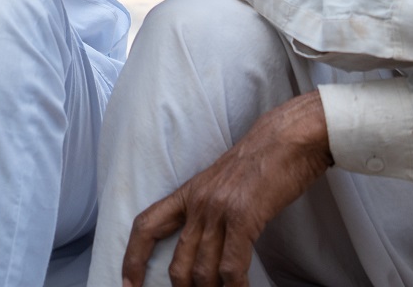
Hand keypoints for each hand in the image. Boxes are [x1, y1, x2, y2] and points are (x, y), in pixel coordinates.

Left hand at [122, 92, 332, 286]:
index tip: (127, 283)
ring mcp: (219, 211)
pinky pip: (232, 267)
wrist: (286, 140)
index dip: (132, 257)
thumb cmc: (261, 163)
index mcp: (188, 193)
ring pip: (203, 270)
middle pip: (177, 261)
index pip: (146, 226)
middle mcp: (198, 203)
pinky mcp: (243, 218)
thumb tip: (208, 246)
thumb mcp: (222, 184)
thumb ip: (209, 211)